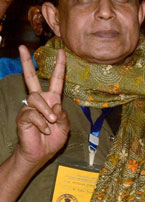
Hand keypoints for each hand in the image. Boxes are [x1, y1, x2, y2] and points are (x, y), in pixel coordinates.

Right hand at [15, 46, 69, 168]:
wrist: (40, 153)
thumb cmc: (53, 139)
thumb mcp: (64, 126)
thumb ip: (62, 115)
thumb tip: (54, 104)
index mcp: (52, 99)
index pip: (57, 80)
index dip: (60, 66)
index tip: (62, 52)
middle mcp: (40, 100)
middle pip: (31, 78)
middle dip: (27, 62)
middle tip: (22, 47)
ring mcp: (29, 107)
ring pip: (36, 99)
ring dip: (46, 112)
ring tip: (51, 123)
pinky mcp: (23, 116)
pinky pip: (32, 114)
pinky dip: (42, 123)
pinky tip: (44, 130)